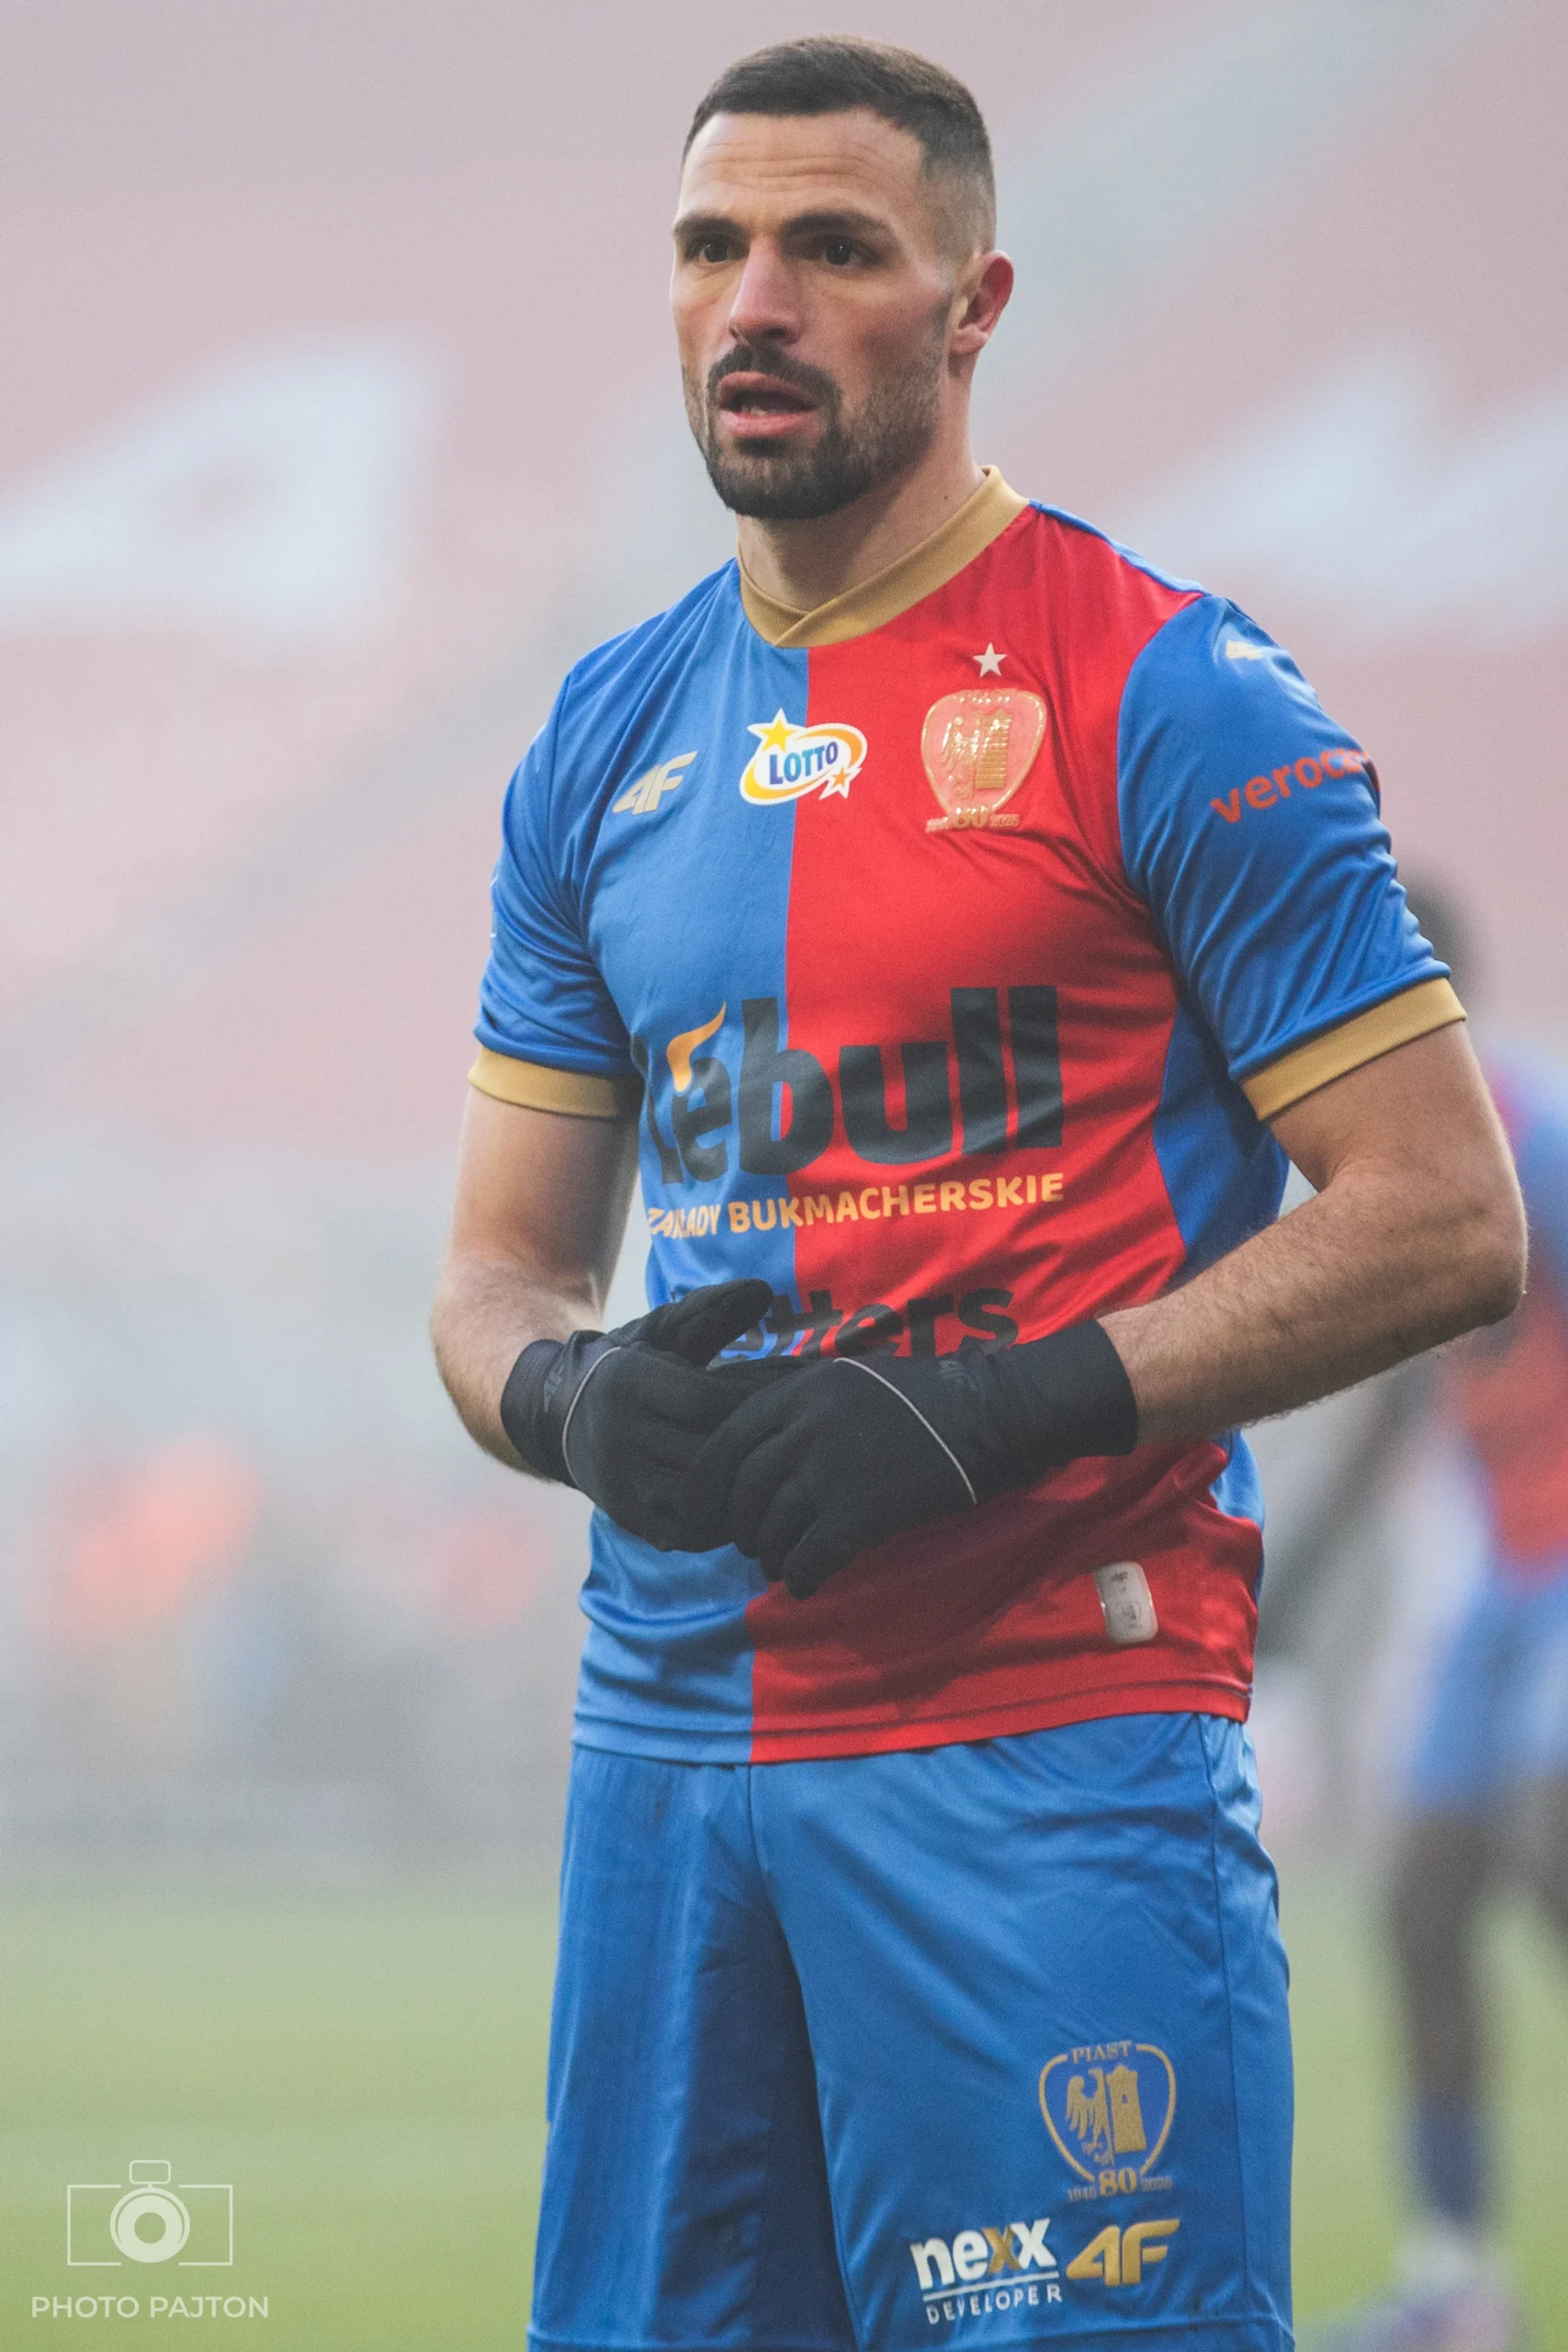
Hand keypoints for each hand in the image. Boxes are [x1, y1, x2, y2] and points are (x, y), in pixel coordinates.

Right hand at [499, 1279, 776, 1547]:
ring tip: (776, 1469)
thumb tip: (761, 1289)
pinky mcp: (626, 1516)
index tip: (785, 1394)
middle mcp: (618, 1434)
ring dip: (742, 1485)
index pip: (708, 1400)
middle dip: (754, 1444)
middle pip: (708, 1450)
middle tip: (793, 1437)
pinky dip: (721, 1518)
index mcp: (629, 1382)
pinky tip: (742, 1498)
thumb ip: (711, 1311)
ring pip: (701, 1495)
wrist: (559, 1416)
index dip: (753, 1400)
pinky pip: (687, 1529)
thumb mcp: (662, 1332)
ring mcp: (619, 1481)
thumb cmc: (631, 1367)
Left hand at [680, 1324, 1137, 1597]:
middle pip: (744, 1491)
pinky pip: (807, 1558)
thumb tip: (761, 1450)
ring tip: (783, 1567)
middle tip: (754, 1546)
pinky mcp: (860, 1511)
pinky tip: (808, 1586)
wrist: (996, 1414)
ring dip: (771, 1557)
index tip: (696, 1517)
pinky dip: (801, 1579)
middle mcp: (805, 1425)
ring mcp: (830, 1468)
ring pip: (772, 1529)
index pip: (725, 1443)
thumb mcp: (854, 1380)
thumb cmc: (933, 1398)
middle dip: (742, 1527)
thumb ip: (804, 1407)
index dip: (703, 1487)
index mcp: (800, 1390)